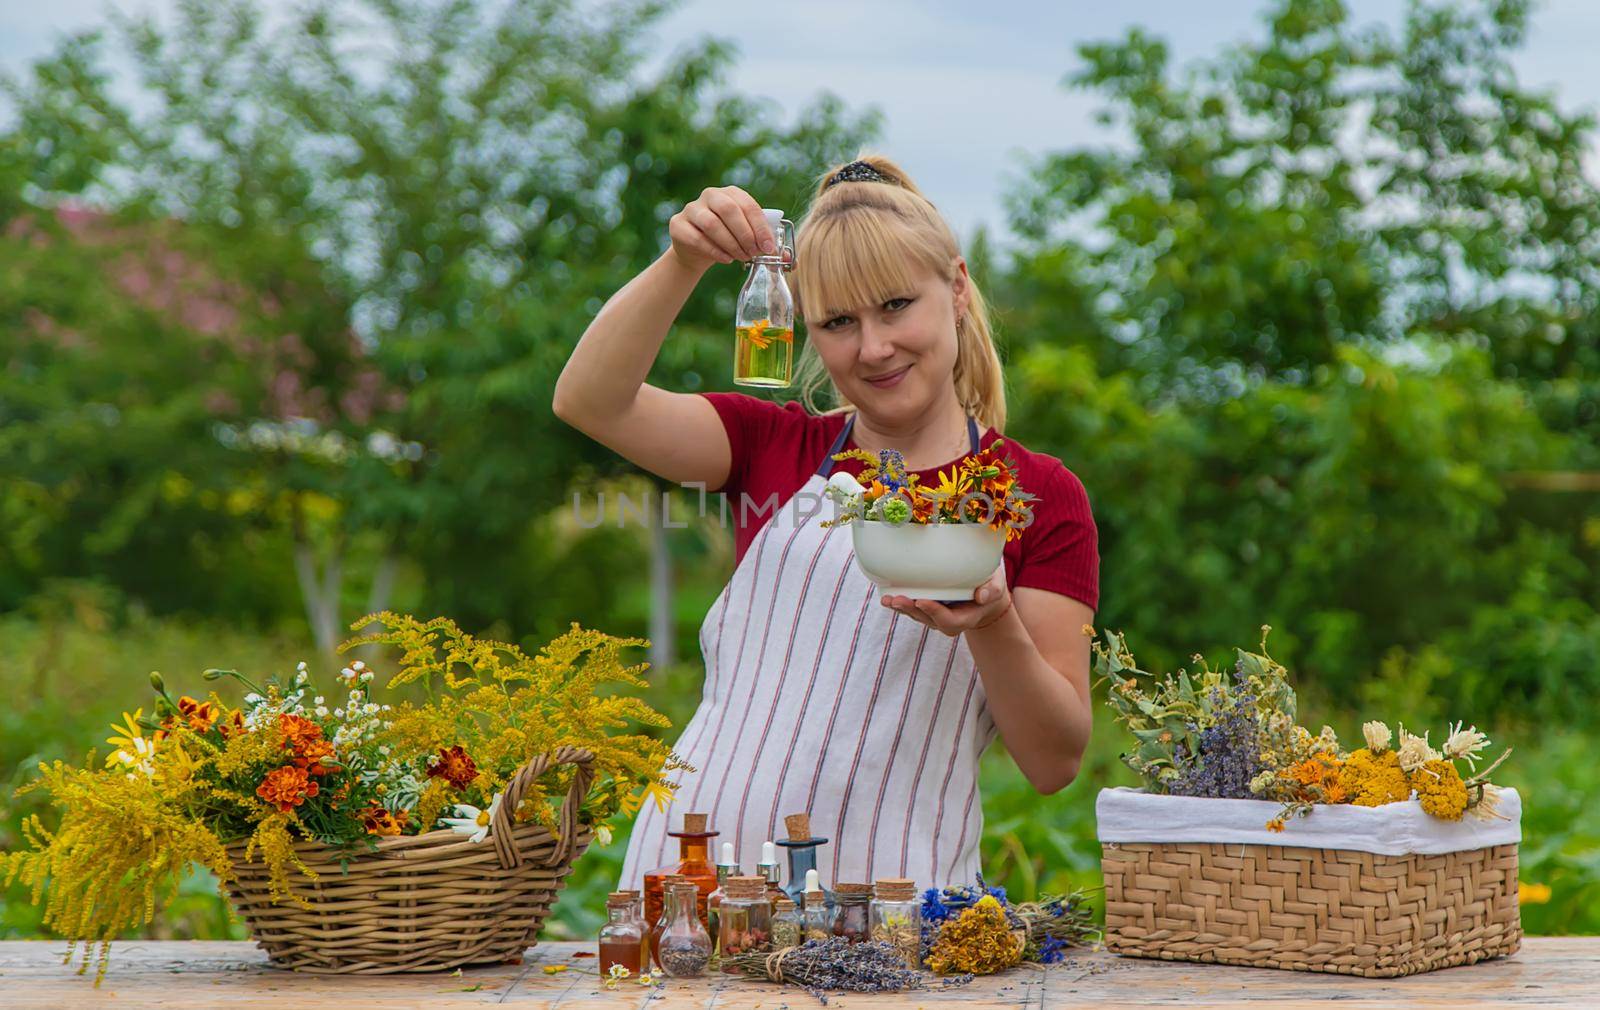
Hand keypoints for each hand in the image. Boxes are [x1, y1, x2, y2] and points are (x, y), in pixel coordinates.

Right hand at [668, 185, 774, 271]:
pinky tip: (726, 259)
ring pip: (711, 223)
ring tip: (741, 258)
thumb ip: (765, 243)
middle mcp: (710, 195)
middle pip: (729, 209)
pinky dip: (714, 251)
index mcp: (731, 193)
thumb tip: (784, 256)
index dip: (760, 227)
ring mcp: (692, 208)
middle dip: (745, 234)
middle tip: (754, 253)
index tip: (768, 247)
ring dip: (730, 243)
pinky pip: (696, 237)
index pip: (748, 205)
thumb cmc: (728, 240)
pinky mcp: (678, 224)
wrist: (697, 250)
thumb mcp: (747, 238)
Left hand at [880, 567, 1011, 637]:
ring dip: (901, 608)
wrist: (984, 592)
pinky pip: (912, 609)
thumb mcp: (997, 585)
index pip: (948, 620)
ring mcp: (935, 616)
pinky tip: (885, 597)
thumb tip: (982, 596)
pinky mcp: (927, 609)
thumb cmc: (990, 585)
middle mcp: (948, 621)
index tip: (922, 601)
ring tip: (886, 599)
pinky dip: (899, 603)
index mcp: (966, 617)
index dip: (934, 612)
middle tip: (896, 600)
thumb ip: (992, 590)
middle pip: (927, 619)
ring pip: (916, 615)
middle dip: (911, 610)